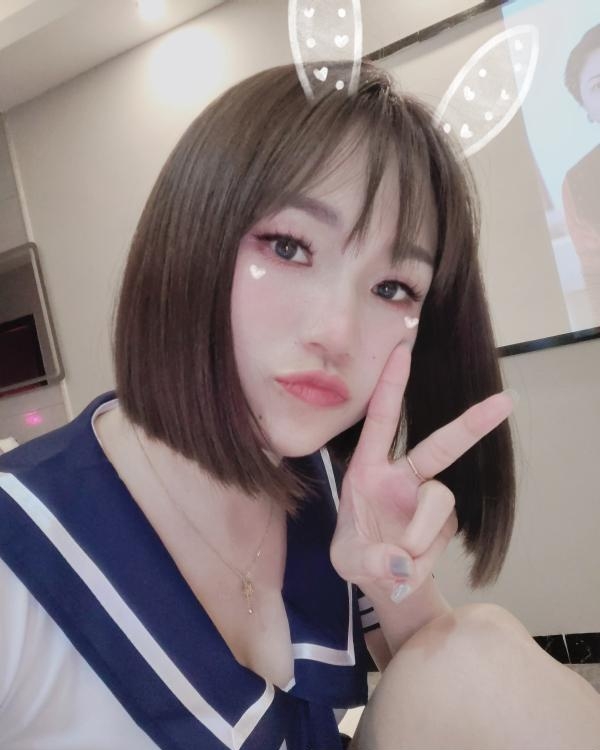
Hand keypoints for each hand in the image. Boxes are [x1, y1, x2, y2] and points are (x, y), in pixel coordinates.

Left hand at [330, 344, 513, 602]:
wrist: (383, 580)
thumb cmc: (358, 554)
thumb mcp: (349, 561)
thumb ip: (370, 562)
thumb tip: (401, 564)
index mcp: (369, 469)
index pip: (381, 420)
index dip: (391, 385)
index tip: (403, 350)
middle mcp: (404, 476)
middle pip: (441, 446)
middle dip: (472, 424)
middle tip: (505, 402)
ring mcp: (429, 498)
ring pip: (439, 503)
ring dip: (419, 536)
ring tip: (399, 563)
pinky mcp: (447, 522)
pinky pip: (440, 537)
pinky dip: (423, 561)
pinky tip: (408, 574)